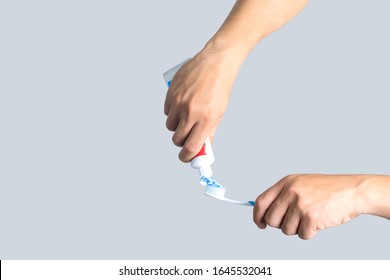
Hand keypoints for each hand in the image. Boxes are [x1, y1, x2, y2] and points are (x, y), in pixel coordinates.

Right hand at [164, 47, 241, 161]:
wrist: (215, 63)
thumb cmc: (219, 88)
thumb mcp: (219, 113)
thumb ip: (209, 132)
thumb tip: (200, 148)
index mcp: (206, 119)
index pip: (191, 147)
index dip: (187, 156)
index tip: (186, 157)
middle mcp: (191, 112)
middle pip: (177, 139)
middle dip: (181, 141)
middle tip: (187, 136)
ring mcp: (179, 102)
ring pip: (170, 126)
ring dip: (176, 126)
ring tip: (185, 116)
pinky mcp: (171, 93)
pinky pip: (166, 112)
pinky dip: (172, 112)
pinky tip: (181, 104)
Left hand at [253, 174, 365, 238]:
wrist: (352, 191)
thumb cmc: (328, 190)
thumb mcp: (301, 184)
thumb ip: (283, 195)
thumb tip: (265, 214)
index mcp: (286, 182)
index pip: (261, 202)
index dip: (257, 216)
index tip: (260, 223)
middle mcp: (291, 192)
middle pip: (271, 219)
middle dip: (280, 225)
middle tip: (294, 222)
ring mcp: (300, 205)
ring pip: (286, 230)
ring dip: (298, 229)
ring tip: (310, 218)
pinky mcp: (311, 217)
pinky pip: (302, 235)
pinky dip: (310, 232)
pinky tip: (319, 221)